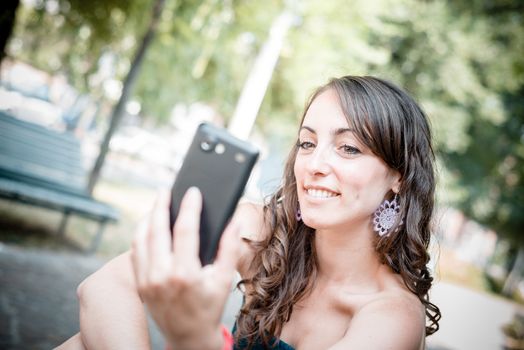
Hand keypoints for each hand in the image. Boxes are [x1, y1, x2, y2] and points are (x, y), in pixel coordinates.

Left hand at [131, 187, 239, 349]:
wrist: (188, 337)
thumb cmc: (209, 308)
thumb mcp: (224, 279)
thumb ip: (229, 248)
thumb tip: (235, 222)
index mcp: (185, 274)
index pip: (184, 230)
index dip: (189, 207)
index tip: (193, 192)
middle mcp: (161, 275)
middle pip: (156, 229)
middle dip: (160, 205)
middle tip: (165, 190)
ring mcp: (146, 280)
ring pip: (141, 238)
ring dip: (147, 218)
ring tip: (156, 205)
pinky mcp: (139, 284)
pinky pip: (135, 252)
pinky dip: (140, 235)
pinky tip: (148, 226)